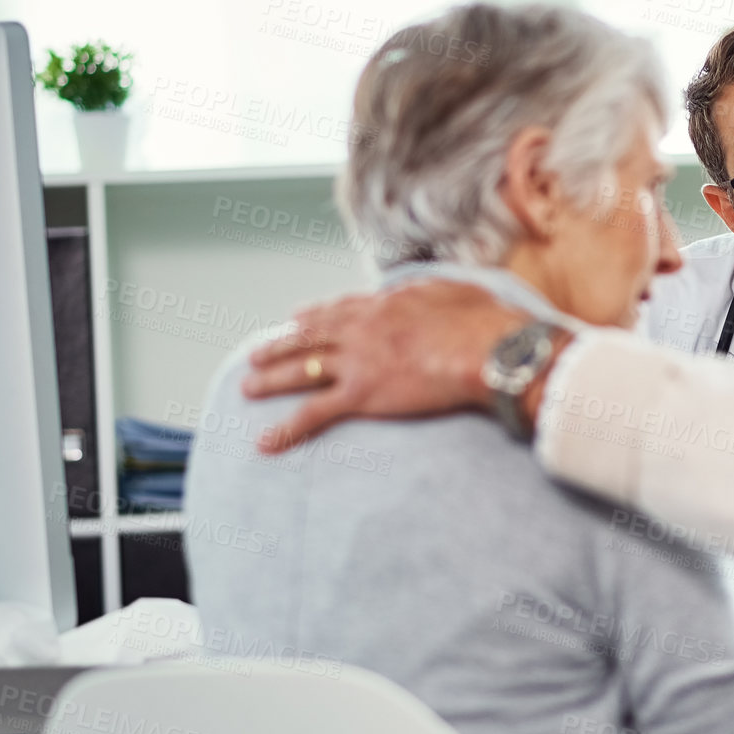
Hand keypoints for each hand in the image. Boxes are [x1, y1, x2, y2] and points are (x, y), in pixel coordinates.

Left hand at [240, 280, 544, 452]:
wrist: (485, 348)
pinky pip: (315, 414)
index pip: (339, 310)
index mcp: (384, 304)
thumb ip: (433, 291)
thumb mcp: (456, 291)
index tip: (295, 319)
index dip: (313, 316)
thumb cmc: (483, 322)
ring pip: (302, 370)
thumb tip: (432, 294)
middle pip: (310, 337)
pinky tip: (265, 443)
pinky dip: (287, 430)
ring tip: (247, 387)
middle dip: (279, 346)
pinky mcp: (361, 394)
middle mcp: (362, 329)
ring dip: (271, 379)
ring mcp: (358, 361)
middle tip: (256, 353)